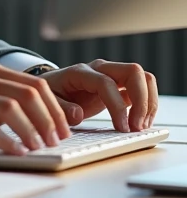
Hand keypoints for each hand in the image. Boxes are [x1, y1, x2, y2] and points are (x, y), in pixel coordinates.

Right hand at [0, 55, 71, 159]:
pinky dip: (6, 140)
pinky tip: (16, 153)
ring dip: (32, 130)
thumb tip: (38, 121)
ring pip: (11, 107)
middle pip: (28, 92)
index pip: (33, 82)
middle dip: (50, 118)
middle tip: (59, 141)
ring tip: (41, 149)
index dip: (55, 106)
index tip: (65, 128)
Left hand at [41, 60, 157, 131]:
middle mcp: (100, 69)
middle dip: (142, 100)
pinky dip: (148, 105)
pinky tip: (141, 123)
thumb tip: (78, 113)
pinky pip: (143, 88)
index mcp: (81, 72)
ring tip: (141, 127)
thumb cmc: (51, 93)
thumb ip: (61, 108)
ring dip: (149, 102)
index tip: (122, 128)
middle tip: (137, 127)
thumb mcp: (48, 102)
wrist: (53, 86)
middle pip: (133, 71)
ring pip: (143, 77)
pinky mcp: (120, 86)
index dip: (117, 106)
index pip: (106, 83)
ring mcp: (113, 75)